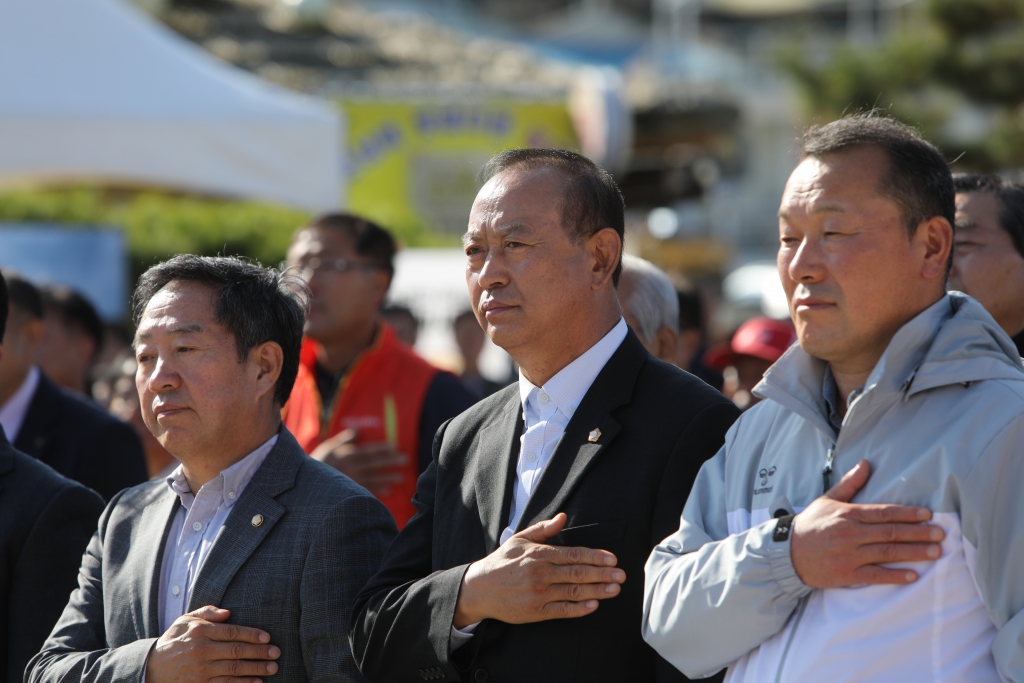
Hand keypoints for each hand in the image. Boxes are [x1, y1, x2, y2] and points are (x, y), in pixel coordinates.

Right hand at [145, 606, 279, 682]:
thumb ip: (207, 612)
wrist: (152, 667)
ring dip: (255, 669)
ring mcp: (201, 670)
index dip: (252, 635)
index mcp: (201, 632)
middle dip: (259, 653)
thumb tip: (228, 612)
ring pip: (233, 669)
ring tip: (272, 668)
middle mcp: (202, 651)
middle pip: (236, 651)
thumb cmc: (174, 640)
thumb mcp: (185, 620)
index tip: (267, 638)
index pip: (232, 632)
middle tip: (276, 653)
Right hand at [310, 428, 406, 495]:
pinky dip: (379, 490)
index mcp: (347, 455)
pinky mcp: (350, 493)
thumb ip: (345, 439)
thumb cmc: (319, 462)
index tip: (395, 447)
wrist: (306, 483)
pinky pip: (367, 491)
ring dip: (389, 478)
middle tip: (405, 460)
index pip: (369, 451)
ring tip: (401, 478)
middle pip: (375, 464)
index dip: (383, 449)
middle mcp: (351, 468)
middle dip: (391, 462)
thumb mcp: (330, 447)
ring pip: (374, 478)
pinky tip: (389, 490)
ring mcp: (351, 482)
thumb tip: (358, 430)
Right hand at [453, 513, 624, 627]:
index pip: (573, 554)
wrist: (479, 588)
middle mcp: (541, 573)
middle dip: (602, 574)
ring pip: (574, 591)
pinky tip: (594, 606)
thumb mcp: (520, 538)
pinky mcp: (536, 611)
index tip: (612, 559)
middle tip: (622, 575)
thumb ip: (544, 528)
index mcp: (539, 554)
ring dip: (597, 591)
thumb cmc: (502, 561)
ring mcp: (539, 593)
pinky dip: (579, 609)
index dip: (595, 556)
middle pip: (578, 573)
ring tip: (615, 590)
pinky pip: (562, 610)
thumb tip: (563, 516)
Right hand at [790, 460, 944, 587]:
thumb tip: (866, 463)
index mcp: (848, 514)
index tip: (927, 515)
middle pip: (891, 532)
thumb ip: (850, 483)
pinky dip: (894, 576)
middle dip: (919, 533)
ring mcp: (849, 554)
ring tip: (935, 553)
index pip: (884, 512)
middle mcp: (851, 533)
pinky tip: (912, 576)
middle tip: (940, 534)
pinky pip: (875, 575)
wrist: (787, 552)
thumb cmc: (810, 524)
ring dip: (913, 553)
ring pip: (887, 553)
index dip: (908, 513)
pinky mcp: (846, 574)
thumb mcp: (827, 500)